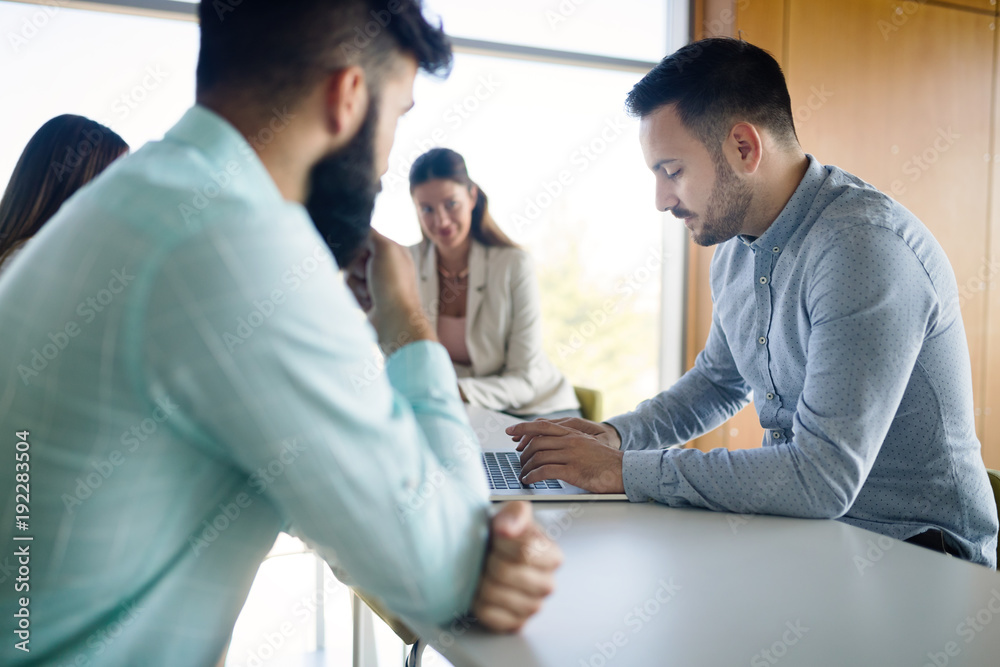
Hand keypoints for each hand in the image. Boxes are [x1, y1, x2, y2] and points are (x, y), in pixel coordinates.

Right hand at [345, 230, 433, 350]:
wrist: (393, 321)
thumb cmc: (393, 284)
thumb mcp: (386, 249)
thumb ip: (371, 234)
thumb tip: (358, 228)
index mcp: (393, 251)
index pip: (365, 238)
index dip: (360, 247)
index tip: (365, 256)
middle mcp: (385, 265)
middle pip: (354, 256)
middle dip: (357, 267)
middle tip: (370, 277)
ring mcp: (376, 283)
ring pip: (349, 274)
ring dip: (356, 284)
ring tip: (371, 293)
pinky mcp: (367, 298)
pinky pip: (350, 290)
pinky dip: (356, 296)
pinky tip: (369, 303)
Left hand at [472, 501, 561, 631]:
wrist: (492, 557)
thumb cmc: (504, 538)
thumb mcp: (513, 514)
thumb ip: (515, 513)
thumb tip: (507, 529)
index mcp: (553, 557)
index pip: (525, 552)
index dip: (502, 543)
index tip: (496, 537)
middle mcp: (547, 585)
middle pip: (504, 572)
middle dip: (488, 560)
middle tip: (487, 555)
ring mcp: (533, 607)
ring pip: (493, 593)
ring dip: (480, 580)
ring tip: (484, 571)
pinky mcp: (514, 624)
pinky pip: (487, 614)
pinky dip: (477, 601)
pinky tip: (481, 590)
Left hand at [507, 420, 624, 492]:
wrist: (626, 470)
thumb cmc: (607, 461)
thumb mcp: (588, 444)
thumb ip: (570, 443)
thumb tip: (552, 447)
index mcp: (573, 433)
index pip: (542, 426)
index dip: (523, 428)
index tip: (510, 430)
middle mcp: (570, 441)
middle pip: (536, 441)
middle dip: (522, 452)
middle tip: (519, 461)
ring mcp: (571, 455)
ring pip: (538, 456)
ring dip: (526, 466)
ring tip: (523, 474)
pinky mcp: (573, 471)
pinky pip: (544, 471)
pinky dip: (532, 476)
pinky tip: (529, 480)